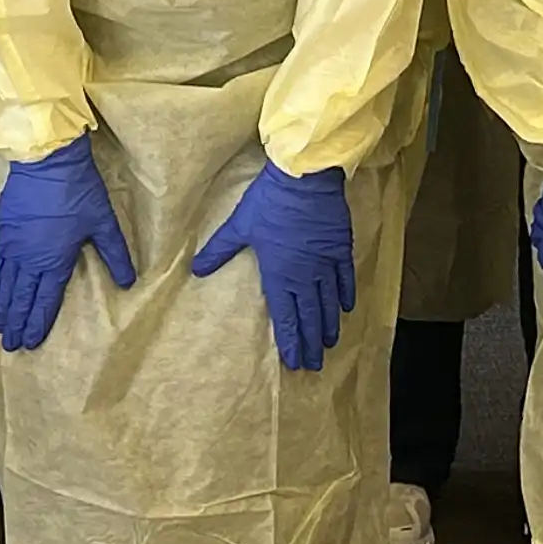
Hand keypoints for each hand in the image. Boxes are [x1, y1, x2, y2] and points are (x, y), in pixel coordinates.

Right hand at [0, 134, 135, 352]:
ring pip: (7, 284)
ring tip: (2, 326)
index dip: (38, 323)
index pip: (45, 300)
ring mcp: (13, 244)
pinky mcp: (3, 228)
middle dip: (17, 323)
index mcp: (55, 260)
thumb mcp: (103, 223)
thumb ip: (115, 254)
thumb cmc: (78, 190)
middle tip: (11, 345)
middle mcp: (30, 258)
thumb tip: (128, 281)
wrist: (47, 159)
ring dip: (4, 307)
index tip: (31, 342)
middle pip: (22, 298)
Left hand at [190, 158, 357, 373]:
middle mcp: (304, 275)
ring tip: (330, 345)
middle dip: (310, 342)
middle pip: (309, 316)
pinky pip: (345, 279)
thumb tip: (196, 268)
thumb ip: (220, 250)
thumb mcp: (240, 225)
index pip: (285, 316)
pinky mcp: (340, 248)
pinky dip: (345, 296)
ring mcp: (325, 263)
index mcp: (279, 274)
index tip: (294, 362)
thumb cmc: (269, 202)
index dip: (289, 341)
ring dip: (328, 325)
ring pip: (328, 303)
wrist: (304, 179)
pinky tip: (346, 309)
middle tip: (314, 364)